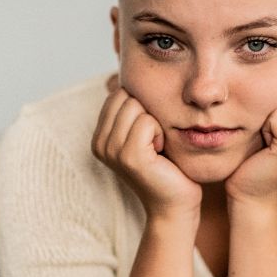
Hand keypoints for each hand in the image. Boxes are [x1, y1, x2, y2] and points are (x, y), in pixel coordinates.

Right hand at [92, 74, 201, 219]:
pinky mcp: (129, 157)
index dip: (142, 105)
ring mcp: (112, 150)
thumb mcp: (147, 132)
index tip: (150, 133)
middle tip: (156, 141)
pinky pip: (147, 121)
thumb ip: (134, 108)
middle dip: (148, 111)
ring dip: (156, 122)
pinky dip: (161, 132)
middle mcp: (100, 143)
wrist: (176, 203)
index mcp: (100, 136)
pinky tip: (162, 152)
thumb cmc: (168, 166)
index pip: (118, 92)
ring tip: (158, 146)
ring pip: (137, 105)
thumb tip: (124, 74)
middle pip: (126, 95)